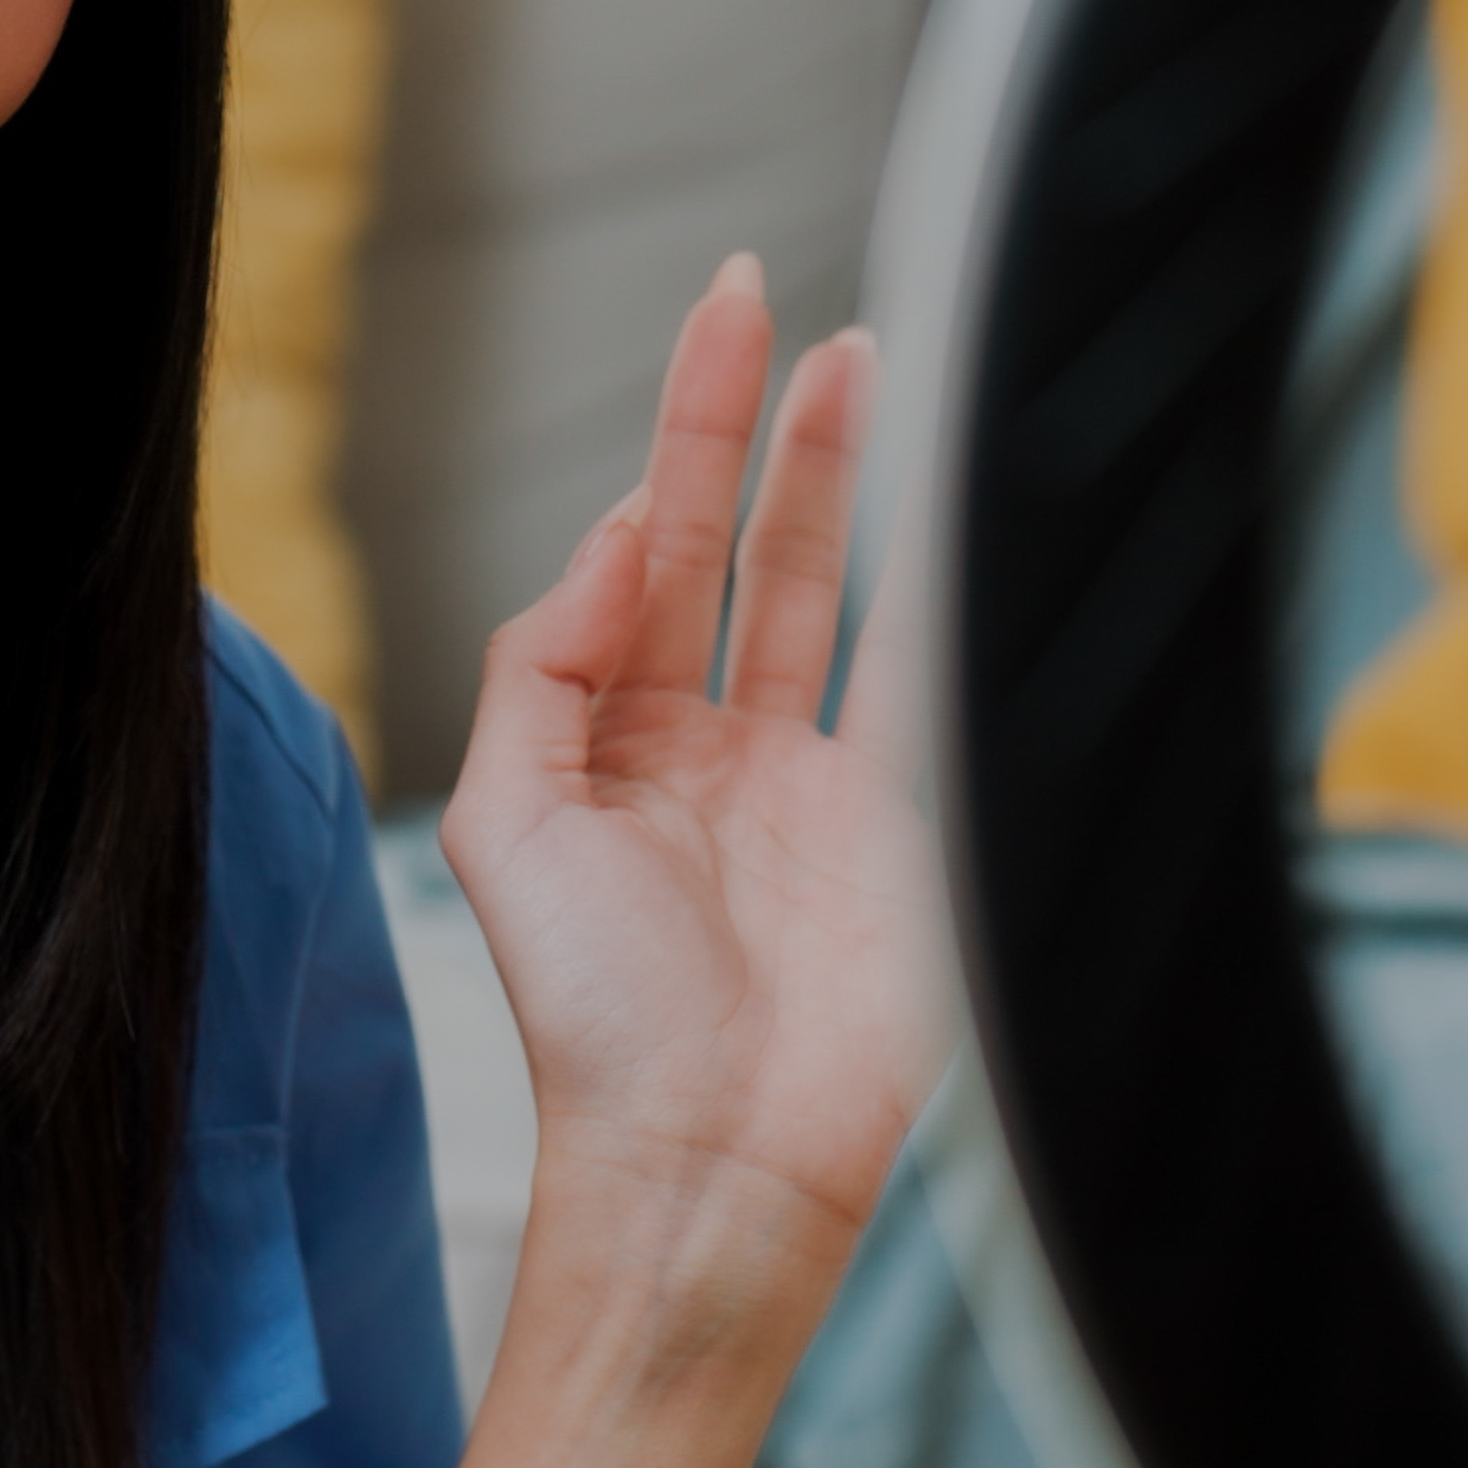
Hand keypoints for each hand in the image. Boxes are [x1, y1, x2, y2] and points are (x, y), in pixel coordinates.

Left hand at [436, 259, 943, 1354]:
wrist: (712, 1162)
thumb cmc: (594, 1021)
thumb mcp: (509, 821)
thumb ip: (544, 661)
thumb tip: (618, 529)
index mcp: (613, 746)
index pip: (645, 561)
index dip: (671, 451)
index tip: (707, 348)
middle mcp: (714, 753)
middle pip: (738, 551)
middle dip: (754, 429)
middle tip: (768, 304)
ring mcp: (814, 788)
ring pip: (831, 593)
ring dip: (844, 479)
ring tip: (863, 357)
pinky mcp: (902, 828)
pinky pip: (927, 681)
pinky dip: (946, 592)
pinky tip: (959, 504)